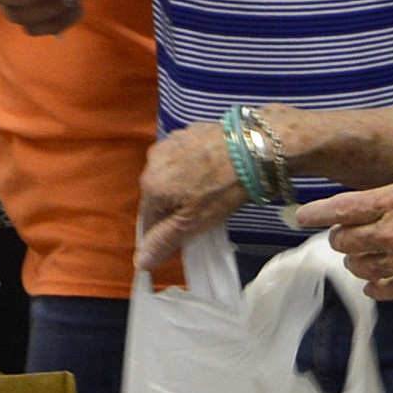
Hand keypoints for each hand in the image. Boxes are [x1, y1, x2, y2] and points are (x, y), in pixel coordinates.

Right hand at [135, 119, 250, 272]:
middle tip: (203, 209)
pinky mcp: (188, 130)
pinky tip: (214, 168)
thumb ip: (163, 241)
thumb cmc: (221, 190)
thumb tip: (139, 262)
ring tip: (211, 187)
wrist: (252, 149)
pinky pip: (184, 156)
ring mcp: (171, 141)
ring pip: (171, 173)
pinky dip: (194, 165)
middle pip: (159, 194)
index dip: (168, 230)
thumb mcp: (193, 223)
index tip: (189, 229)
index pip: (148, 219)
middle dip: (175, 204)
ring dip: (183, 183)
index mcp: (150, 184)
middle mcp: (153, 159)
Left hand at [294, 178, 392, 303]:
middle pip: (345, 240)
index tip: (301, 216)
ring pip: (358, 267)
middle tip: (346, 235)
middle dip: (341, 238)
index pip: (344, 207)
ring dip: (356, 261)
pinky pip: (381, 290)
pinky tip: (378, 281)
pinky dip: (375, 285)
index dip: (318, 213)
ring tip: (364, 257)